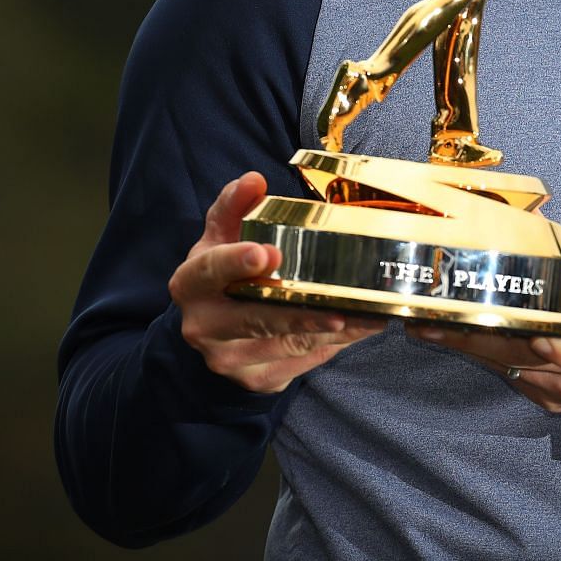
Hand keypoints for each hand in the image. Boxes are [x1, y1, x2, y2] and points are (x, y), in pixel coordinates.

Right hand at [168, 172, 385, 392]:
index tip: (268, 253)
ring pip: (288, 344)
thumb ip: (235, 206)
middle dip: (299, 314)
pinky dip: (335, 344)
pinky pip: (302, 361)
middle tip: (339, 307)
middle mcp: (204, 327)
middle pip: (256, 319)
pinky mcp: (258, 380)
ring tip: (369, 314)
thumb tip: (253, 180)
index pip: (210, 271)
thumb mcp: (220, 237)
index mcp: (190, 284)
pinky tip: (361, 327)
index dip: (236, 263)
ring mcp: (230, 360)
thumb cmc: (223, 276)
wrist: (212, 334)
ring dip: (332, 329)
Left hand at [406, 232, 560, 417]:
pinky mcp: (555, 405)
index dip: (499, 329)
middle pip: (508, 356)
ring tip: (429, 326)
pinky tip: (468, 341)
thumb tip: (531, 224)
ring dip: (470, 348)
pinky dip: (494, 358)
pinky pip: (517, 378)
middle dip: (461, 337)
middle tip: (420, 318)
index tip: (462, 312)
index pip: (542, 340)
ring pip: (506, 369)